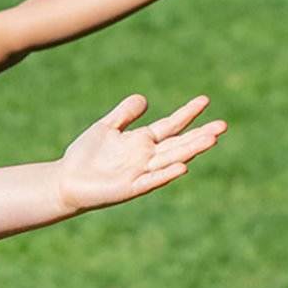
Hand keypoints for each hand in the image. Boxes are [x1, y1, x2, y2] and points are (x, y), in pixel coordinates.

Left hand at [54, 95, 225, 211]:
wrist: (64, 181)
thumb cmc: (85, 156)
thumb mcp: (106, 127)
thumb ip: (124, 114)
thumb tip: (145, 99)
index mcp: (142, 142)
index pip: (171, 126)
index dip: (187, 114)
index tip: (205, 100)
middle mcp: (146, 157)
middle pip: (178, 144)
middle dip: (200, 135)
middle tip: (223, 126)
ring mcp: (140, 173)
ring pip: (170, 160)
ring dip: (190, 151)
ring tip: (211, 140)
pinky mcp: (129, 189)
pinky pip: (151, 181)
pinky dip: (166, 174)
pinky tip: (182, 167)